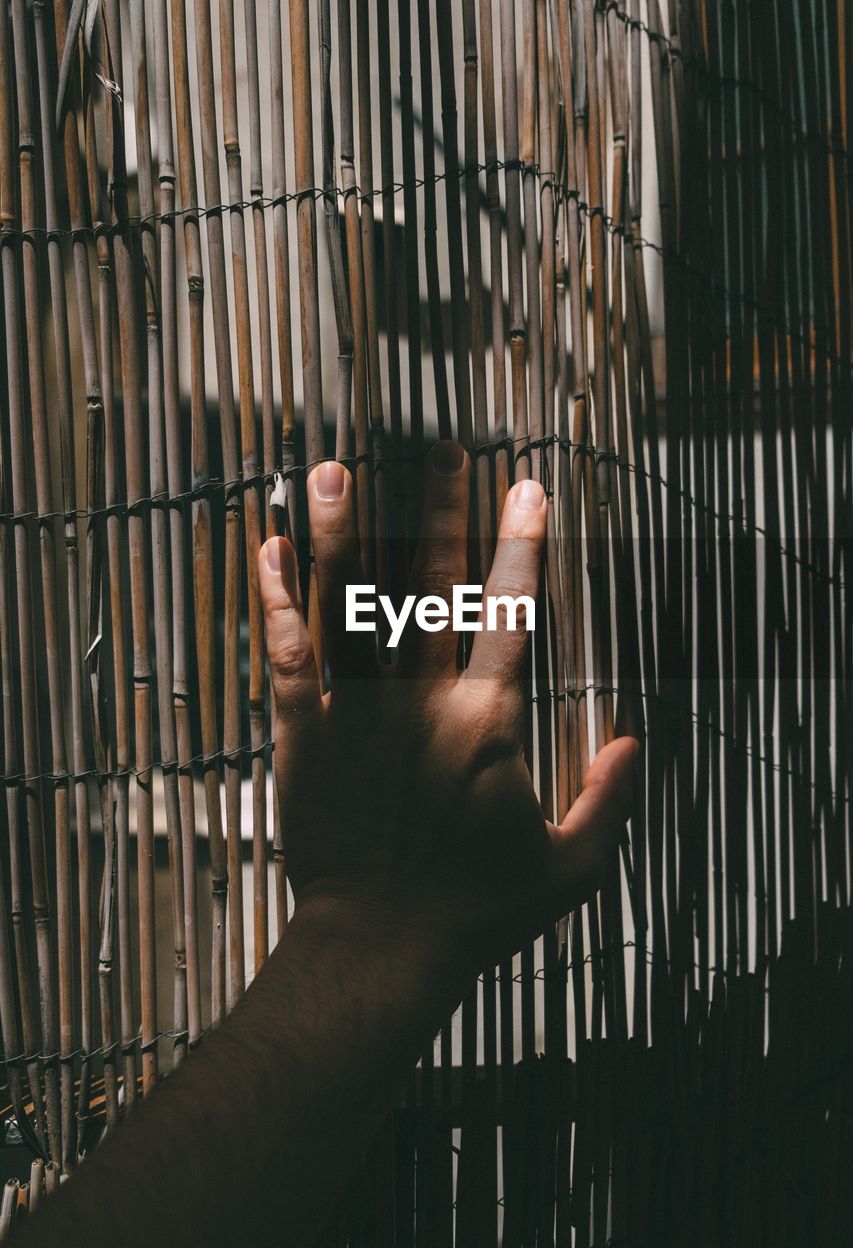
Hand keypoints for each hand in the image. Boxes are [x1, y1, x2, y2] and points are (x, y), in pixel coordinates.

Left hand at [258, 441, 637, 994]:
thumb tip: (632, 738)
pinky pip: (285, 655)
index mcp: (487, 722)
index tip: (528, 488)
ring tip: (335, 469)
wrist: (381, 947)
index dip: (523, 546)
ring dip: (342, 532)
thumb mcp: (570, 869)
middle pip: (427, 587)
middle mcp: (419, 701)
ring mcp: (355, 714)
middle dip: (437, 512)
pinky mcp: (302, 736)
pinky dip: (276, 600)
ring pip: (345, 606)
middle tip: (440, 451)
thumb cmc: (477, 914)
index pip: (512, 613)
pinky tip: (271, 549)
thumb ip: (609, 799)